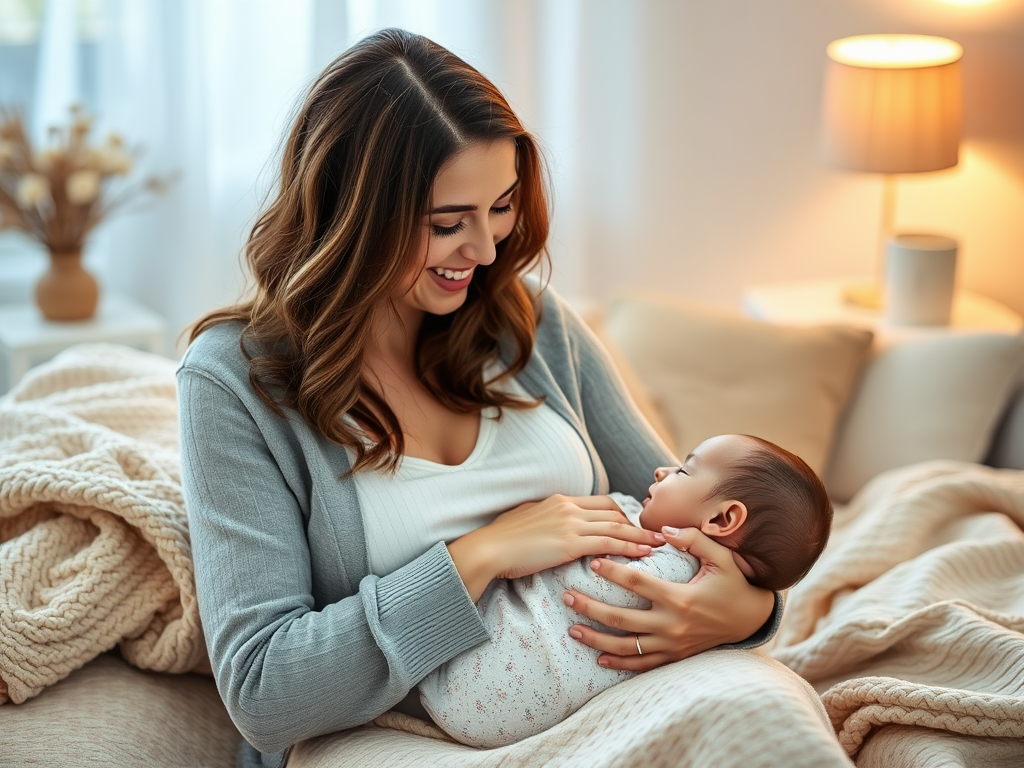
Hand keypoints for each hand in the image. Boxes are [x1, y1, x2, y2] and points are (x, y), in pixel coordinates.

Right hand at [447, 494, 664, 600]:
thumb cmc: (501, 539)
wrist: (488, 549)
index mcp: (560, 500)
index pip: (602, 503)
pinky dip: (629, 547)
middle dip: (638, 525)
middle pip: (615, 513)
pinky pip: (608, 543)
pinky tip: (643, 554)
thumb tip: (550, 523)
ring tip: (659, 544)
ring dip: (641, 536)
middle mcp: (568, 507)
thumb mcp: (526, 518)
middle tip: (656, 535)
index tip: (634, 527)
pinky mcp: (569, 543)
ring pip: (617, 527)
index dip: (622, 516)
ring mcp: (570, 523)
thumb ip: (544, 517)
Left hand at [562, 526, 774, 670]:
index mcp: (679, 598)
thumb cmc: (734, 583)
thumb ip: (694, 539)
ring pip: (626, 647)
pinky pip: (643, 665)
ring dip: (596, 640)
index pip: (638, 584)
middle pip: (621, 619)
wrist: (752, 619)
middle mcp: (672, 625)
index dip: (613, 572)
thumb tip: (665, 529)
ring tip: (572, 630)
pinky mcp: (675, 657)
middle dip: (590, 608)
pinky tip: (599, 658)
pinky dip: (620, 663)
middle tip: (566, 597)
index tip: (592, 562)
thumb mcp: (721, 557)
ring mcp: (672, 645)